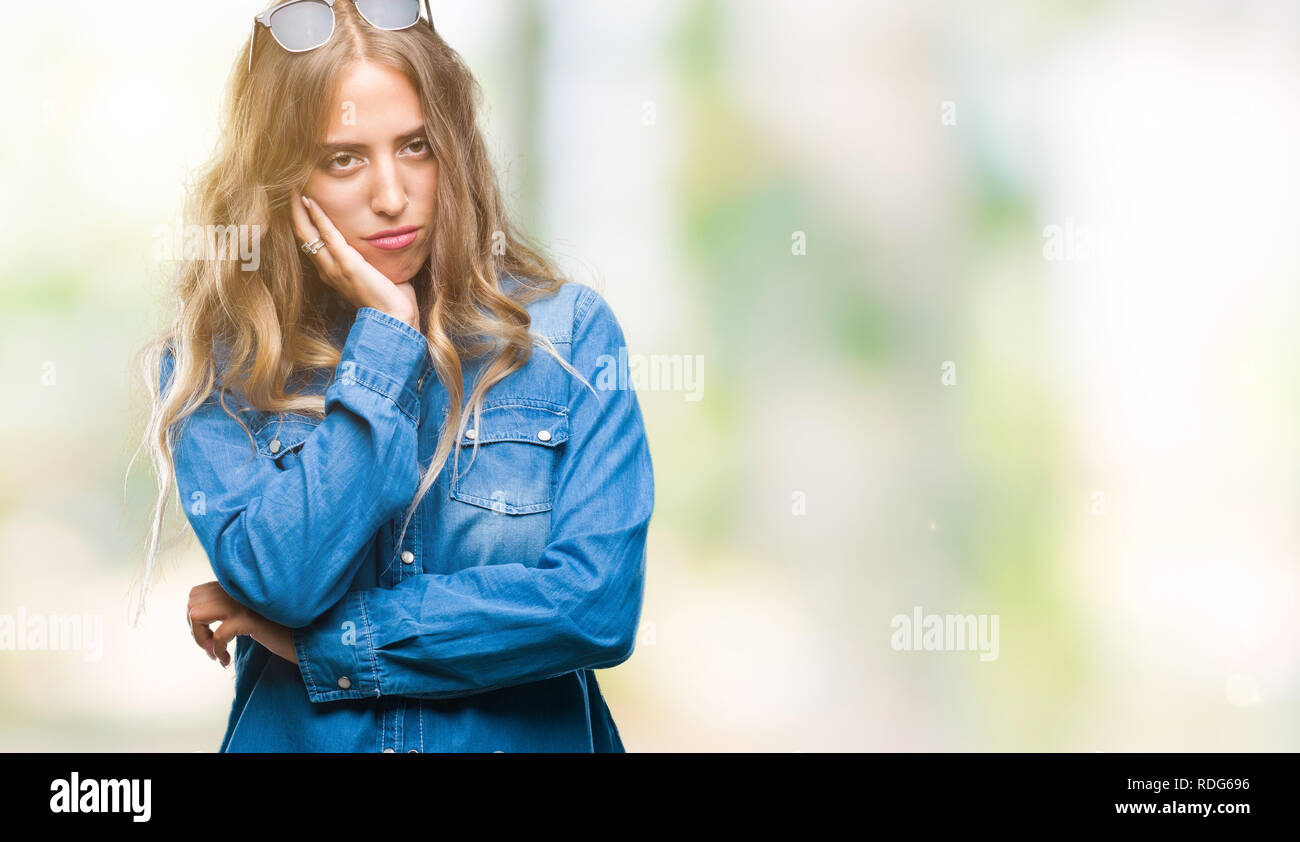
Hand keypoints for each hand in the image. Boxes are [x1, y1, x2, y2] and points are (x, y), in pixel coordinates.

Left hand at [187, 582, 298, 666]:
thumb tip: (198, 617)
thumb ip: (230, 607)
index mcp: (237, 585)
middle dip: (195, 628)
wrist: (306, 635)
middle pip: (192, 602)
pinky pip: (218, 635)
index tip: (208, 634)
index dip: (195, 615)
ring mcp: (243, 603)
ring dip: (201, 639)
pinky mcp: (250, 619)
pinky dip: (218, 651)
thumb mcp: (250, 612)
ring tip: (216, 652)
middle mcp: (238, 589)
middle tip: (211, 645)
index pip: (196, 592)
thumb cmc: (278, 627)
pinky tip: (226, 660)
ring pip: (197, 615)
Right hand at [291, 192, 418, 328]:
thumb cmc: (390, 299)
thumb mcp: (375, 273)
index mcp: (332, 273)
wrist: (394, 319)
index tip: (300, 199)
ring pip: (308, 234)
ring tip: (295, 188)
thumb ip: (369, 258)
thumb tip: (377, 240)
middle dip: (294, 211)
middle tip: (290, 188)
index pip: (311, 242)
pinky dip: (319, 217)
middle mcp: (327, 270)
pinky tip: (311, 201)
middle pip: (302, 235)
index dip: (303, 220)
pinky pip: (328, 236)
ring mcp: (334, 268)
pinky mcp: (347, 265)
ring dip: (300, 209)